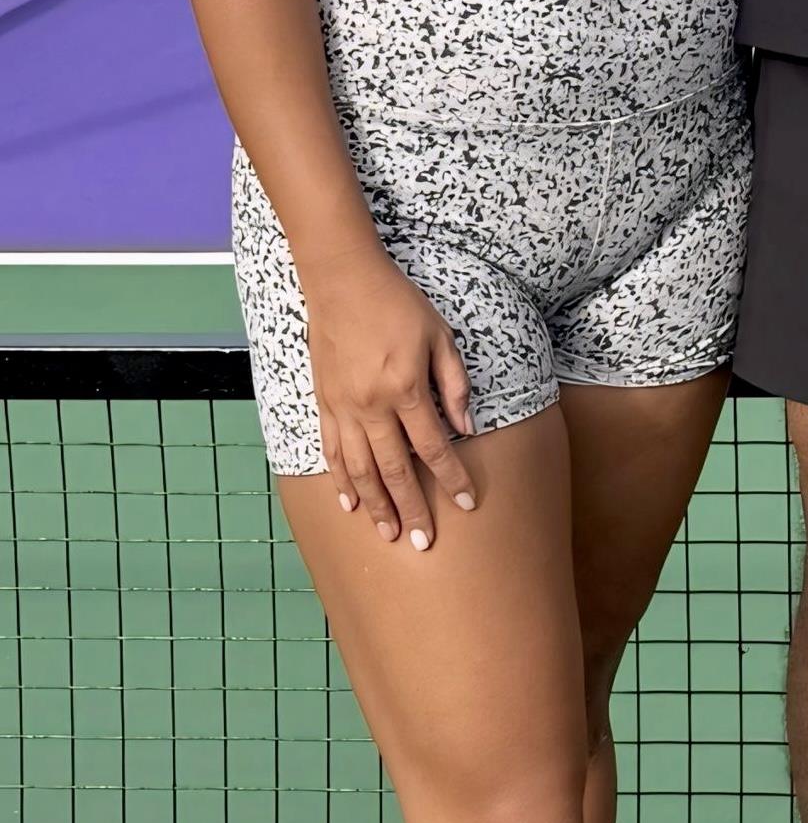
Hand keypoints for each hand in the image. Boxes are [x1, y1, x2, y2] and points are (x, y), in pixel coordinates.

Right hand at [303, 258, 476, 551]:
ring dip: (375, 505)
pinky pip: (331, 451)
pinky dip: (340, 479)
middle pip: (394, 470)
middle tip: (423, 541)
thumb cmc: (398, 305)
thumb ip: (455, 386)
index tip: (467, 503)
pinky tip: (350, 502)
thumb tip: (467, 428)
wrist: (343, 281)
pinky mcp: (324, 402)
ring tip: (388, 533)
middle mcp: (371, 405)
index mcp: (405, 388)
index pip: (434, 448)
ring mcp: (343, 407)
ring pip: (359, 469)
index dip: (452, 478)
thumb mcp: (441, 338)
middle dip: (412, 508)